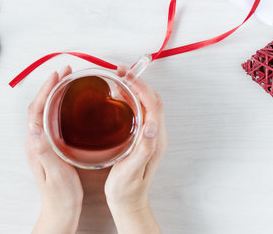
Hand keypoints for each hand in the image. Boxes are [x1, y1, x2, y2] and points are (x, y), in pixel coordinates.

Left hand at [25, 66, 82, 233]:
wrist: (61, 209)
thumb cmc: (60, 194)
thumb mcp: (55, 172)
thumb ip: (44, 150)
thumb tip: (33, 125)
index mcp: (36, 144)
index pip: (37, 109)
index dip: (46, 90)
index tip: (58, 75)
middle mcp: (36, 140)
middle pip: (39, 106)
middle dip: (50, 86)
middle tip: (65, 72)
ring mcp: (42, 143)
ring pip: (45, 111)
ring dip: (53, 93)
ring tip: (66, 81)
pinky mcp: (50, 146)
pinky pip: (51, 119)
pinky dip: (58, 105)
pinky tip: (69, 104)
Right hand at [105, 65, 166, 233]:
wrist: (128, 201)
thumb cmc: (127, 189)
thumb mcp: (132, 171)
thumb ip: (144, 149)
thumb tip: (153, 125)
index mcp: (155, 140)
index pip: (153, 105)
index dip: (141, 87)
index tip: (126, 76)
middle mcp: (155, 134)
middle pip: (151, 100)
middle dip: (138, 82)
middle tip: (120, 71)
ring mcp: (149, 135)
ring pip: (145, 103)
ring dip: (134, 88)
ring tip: (118, 78)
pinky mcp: (141, 136)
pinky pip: (138, 111)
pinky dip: (129, 98)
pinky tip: (117, 97)